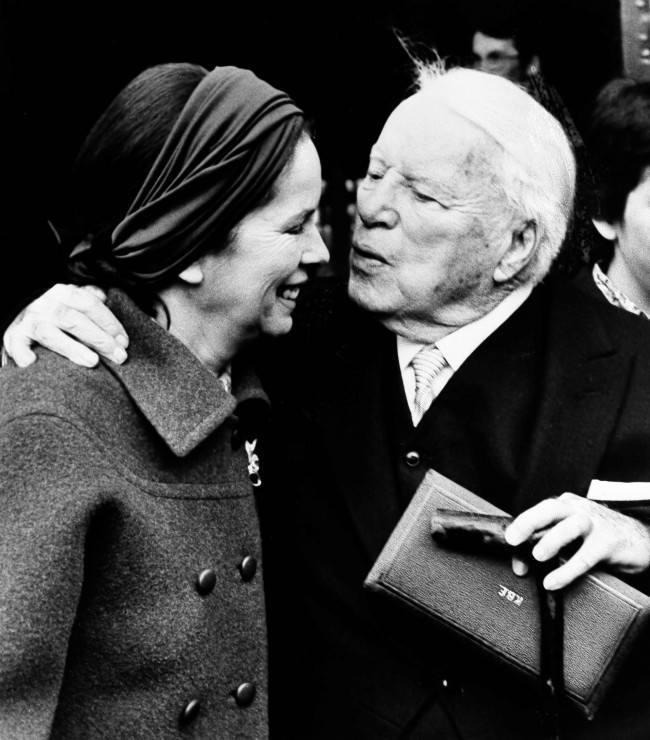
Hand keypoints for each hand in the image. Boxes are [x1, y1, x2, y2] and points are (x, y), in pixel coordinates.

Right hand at [2, 284, 128, 366]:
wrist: (18, 310)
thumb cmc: (53, 309)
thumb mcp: (71, 298)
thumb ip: (88, 298)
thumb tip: (105, 296)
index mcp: (63, 293)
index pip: (90, 305)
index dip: (109, 323)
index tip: (124, 342)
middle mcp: (46, 306)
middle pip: (74, 320)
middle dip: (99, 339)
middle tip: (118, 356)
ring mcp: (30, 322)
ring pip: (51, 334)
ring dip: (72, 348)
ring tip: (92, 361)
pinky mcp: (14, 337)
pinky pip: (17, 345)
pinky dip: (23, 354)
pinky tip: (33, 363)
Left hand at [504, 492, 649, 589]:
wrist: (639, 538)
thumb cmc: (598, 536)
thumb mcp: (570, 538)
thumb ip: (544, 546)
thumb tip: (519, 565)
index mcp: (565, 505)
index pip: (538, 511)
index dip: (521, 527)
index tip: (508, 542)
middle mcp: (578, 510)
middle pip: (550, 509)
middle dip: (529, 522)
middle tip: (513, 539)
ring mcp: (595, 524)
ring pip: (570, 527)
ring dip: (551, 541)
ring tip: (538, 557)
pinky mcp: (609, 542)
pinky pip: (586, 556)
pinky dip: (568, 570)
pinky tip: (554, 581)